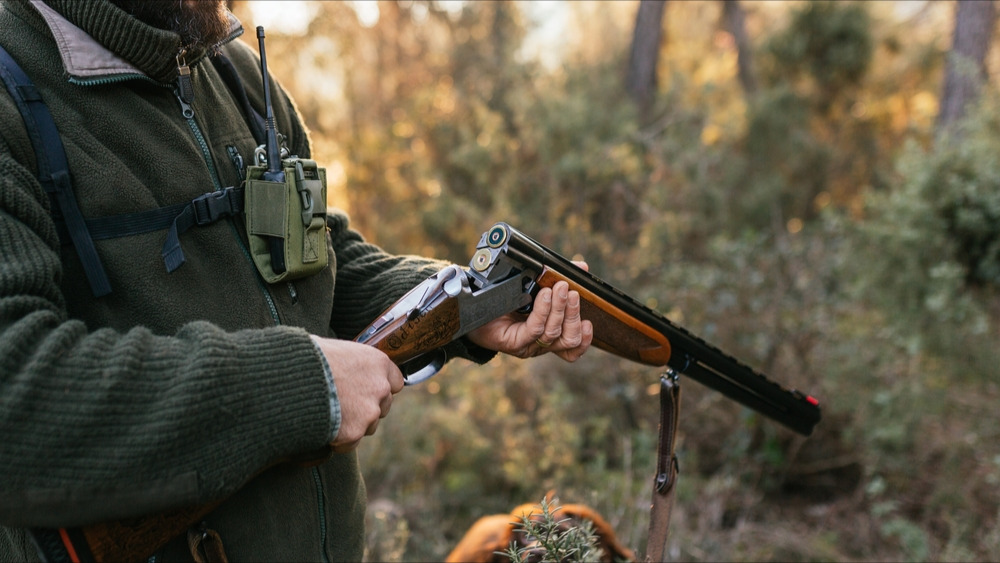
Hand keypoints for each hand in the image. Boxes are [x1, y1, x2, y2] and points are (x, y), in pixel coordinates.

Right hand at [310, 335, 403, 451]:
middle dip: (365, 409)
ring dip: (352, 425)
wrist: (291, 378)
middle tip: (341, 406)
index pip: (395, 381)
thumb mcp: (333, 349)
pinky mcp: (353, 432)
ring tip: (326, 415)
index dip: (379, 388)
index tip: (366, 391)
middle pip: (382, 406)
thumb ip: (348, 362)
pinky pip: (349, 443)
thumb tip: (341, 366)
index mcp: (378, 363)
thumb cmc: (306, 358)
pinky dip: (337, 440)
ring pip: (367, 426)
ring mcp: (369, 412)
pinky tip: (320, 426)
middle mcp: (380, 388)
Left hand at [466, 262, 592, 362]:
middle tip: (571, 291)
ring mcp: (526, 345)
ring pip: (553, 334)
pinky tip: (544, 295)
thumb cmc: (503, 294)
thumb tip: (583, 267)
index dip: (585, 340)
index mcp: (548, 333)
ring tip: (559, 288)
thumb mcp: (534, 284)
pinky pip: (534, 329)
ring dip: (559, 309)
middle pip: (568, 340)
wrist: (471, 300)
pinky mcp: (513, 342)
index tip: (590, 322)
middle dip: (573, 314)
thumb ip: (559, 277)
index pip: (572, 348)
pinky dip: (543, 311)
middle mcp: (539, 344)